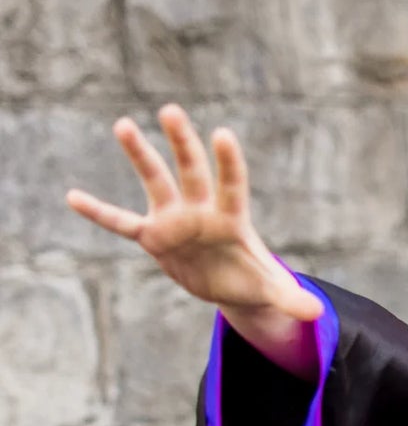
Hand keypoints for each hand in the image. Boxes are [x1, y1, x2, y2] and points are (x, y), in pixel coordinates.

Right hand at [66, 106, 322, 362]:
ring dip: (140, 155)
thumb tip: (317, 315)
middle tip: (171, 111)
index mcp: (232, 218)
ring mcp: (174, 220)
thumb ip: (291, 300)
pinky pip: (122, 224)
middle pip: (191, 170)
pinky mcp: (154, 237)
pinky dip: (99, 213)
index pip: (232, 185)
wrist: (230, 283)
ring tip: (123, 124)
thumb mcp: (272, 292)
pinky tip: (72, 197)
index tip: (222, 135)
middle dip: (183, 143)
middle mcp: (201, 210)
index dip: (228, 163)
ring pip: (155, 181)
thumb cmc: (253, 278)